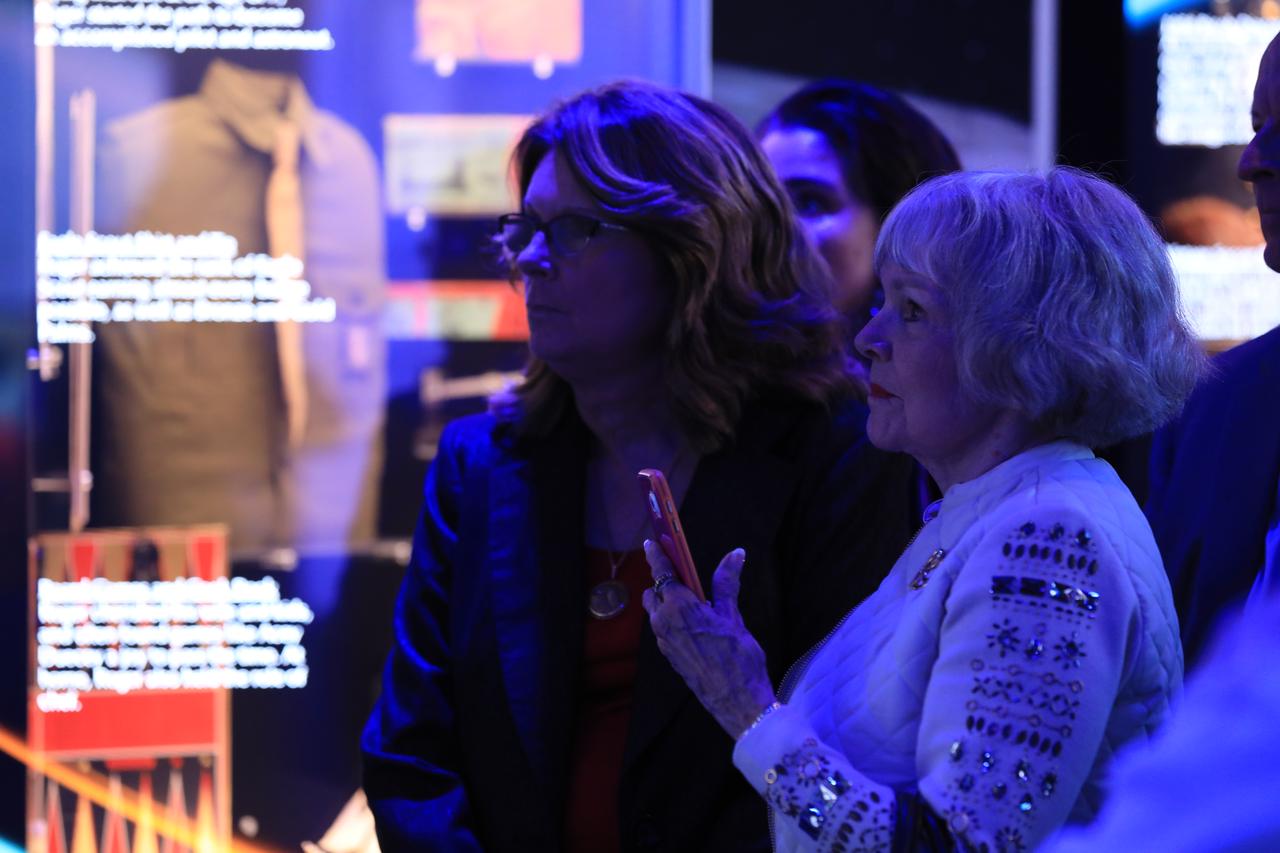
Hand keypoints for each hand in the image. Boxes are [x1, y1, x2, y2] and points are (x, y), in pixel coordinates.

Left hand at [642, 540, 777, 737]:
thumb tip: (736, 553)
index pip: (661, 572)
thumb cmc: (738, 657)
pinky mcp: (669, 656)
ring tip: (689, 597)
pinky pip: (663, 629)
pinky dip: (671, 619)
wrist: (737, 701)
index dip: (655, 555)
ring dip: (666, 600)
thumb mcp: (732, 616)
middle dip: (663, 579)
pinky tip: (692, 622)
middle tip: (680, 571)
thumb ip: (727, 583)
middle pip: (655, 591)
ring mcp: (664, 641)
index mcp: (679, 607)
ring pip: (656, 612)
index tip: (650, 542)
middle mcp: (664, 622)